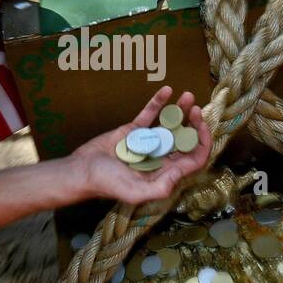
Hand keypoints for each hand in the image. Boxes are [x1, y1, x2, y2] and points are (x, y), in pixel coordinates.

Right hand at [66, 85, 213, 205]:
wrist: (81, 170)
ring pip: (171, 124)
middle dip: (194, 123)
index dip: (201, 143)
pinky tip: (167, 90)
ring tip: (188, 96)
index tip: (201, 127)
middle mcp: (160, 156)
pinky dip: (159, 102)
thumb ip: (160, 187)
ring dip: (181, 109)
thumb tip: (181, 172)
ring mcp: (148, 141)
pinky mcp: (134, 129)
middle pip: (185, 138)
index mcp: (165, 172)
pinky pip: (150, 114)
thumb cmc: (106, 184)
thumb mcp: (134, 192)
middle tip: (196, 109)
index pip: (193, 159)